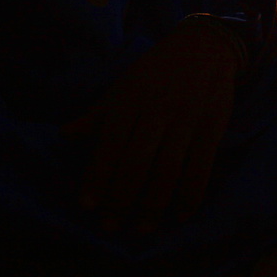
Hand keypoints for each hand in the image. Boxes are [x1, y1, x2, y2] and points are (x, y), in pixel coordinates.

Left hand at [64, 14, 247, 230]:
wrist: (206, 46)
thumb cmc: (157, 70)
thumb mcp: (124, 85)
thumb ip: (97, 114)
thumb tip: (64, 134)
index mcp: (130, 100)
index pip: (110, 145)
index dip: (97, 177)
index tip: (87, 205)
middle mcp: (157, 111)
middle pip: (137, 163)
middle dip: (121, 199)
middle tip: (109, 226)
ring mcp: (187, 120)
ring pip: (168, 171)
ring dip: (153, 205)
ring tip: (140, 229)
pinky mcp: (212, 128)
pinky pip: (200, 168)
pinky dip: (190, 196)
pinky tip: (179, 216)